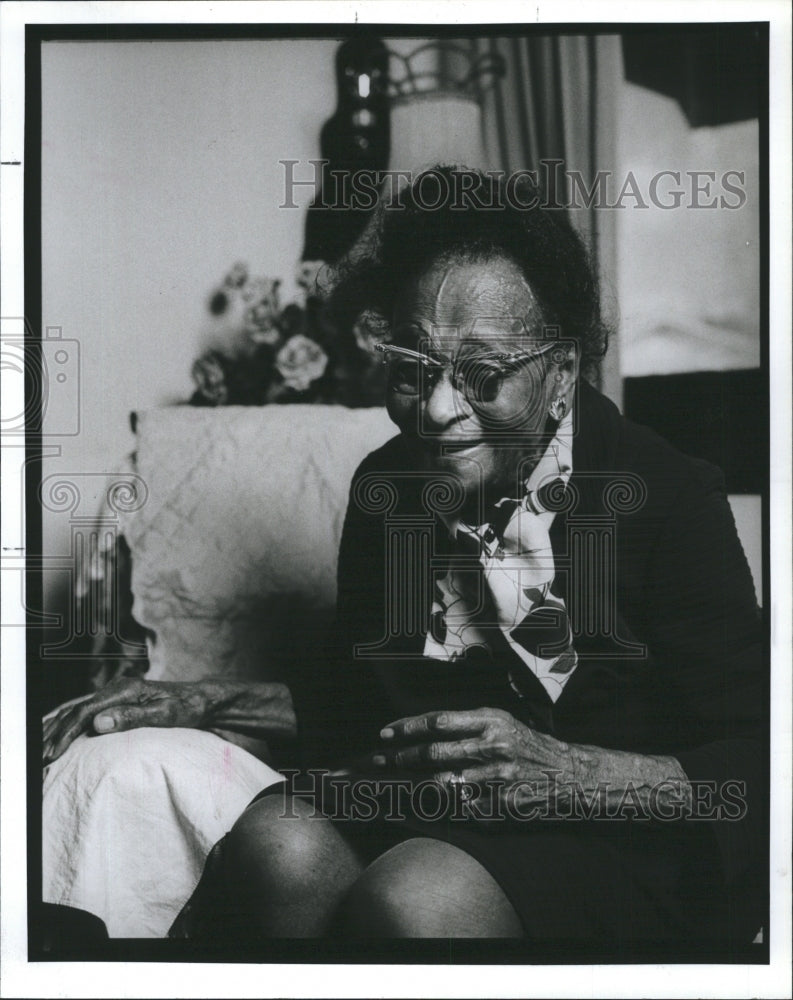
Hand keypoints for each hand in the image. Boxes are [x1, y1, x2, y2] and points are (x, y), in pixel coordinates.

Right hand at [42, 678, 209, 764]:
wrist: (201, 699)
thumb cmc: (187, 708)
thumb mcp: (165, 714)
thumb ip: (132, 717)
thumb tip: (98, 722)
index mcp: (125, 690)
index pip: (85, 712)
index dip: (66, 733)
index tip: (53, 754)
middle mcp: (116, 689)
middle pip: (75, 710)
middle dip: (55, 734)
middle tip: (41, 760)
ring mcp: (115, 693)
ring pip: (75, 708)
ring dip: (56, 727)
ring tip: (40, 748)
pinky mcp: (117, 700)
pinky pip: (83, 709)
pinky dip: (66, 720)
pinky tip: (56, 730)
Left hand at [373, 707, 574, 817]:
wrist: (570, 774)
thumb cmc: (529, 746)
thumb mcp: (503, 723)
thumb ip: (467, 725)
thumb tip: (425, 731)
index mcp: (491, 720)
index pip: (439, 721)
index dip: (408, 727)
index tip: (386, 733)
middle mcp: (493, 745)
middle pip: (435, 752)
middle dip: (402, 757)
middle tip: (382, 760)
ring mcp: (498, 777)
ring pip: (443, 781)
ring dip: (415, 783)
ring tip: (396, 783)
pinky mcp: (501, 804)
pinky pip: (462, 806)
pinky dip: (443, 805)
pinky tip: (428, 803)